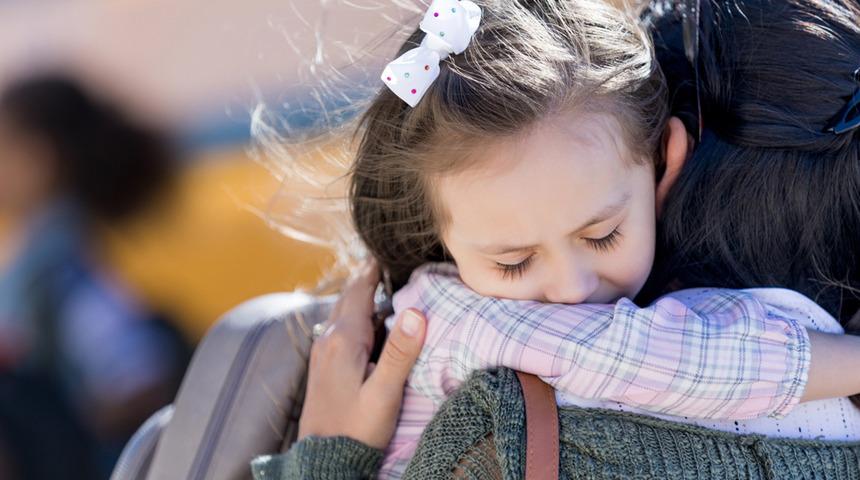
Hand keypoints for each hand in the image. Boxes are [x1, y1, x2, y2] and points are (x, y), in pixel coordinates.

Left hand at [298, 262, 426, 448]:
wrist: (323, 462)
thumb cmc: (357, 430)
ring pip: (341, 315)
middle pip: (347, 299)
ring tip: (377, 286)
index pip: (359, 293)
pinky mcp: (322, 369)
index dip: (372, 271)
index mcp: (343, 341)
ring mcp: (321, 355)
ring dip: (358, 299)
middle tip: (382, 263)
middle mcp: (328, 342)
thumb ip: (400, 353)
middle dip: (365, 280)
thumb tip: (417, 312)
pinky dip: (353, 318)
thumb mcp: (384, 393)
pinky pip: (337, 331)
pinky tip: (365, 326)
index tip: (382, 250)